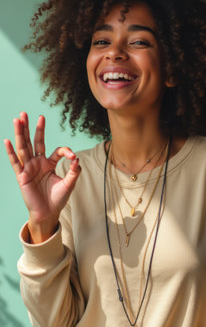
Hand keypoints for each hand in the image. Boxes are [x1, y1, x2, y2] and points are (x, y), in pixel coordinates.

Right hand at [4, 112, 80, 242]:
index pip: (57, 150)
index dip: (65, 151)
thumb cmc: (58, 199)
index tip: (72, 157)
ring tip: (18, 119)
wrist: (48, 213)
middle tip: (27, 113)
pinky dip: (11, 152)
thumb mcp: (69, 184)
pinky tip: (7, 141)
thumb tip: (76, 159)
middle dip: (31, 128)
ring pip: (24, 147)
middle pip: (34, 142)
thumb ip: (74, 172)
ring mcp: (29, 168)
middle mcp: (38, 163)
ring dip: (21, 133)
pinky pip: (15, 162)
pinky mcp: (22, 176)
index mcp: (49, 163)